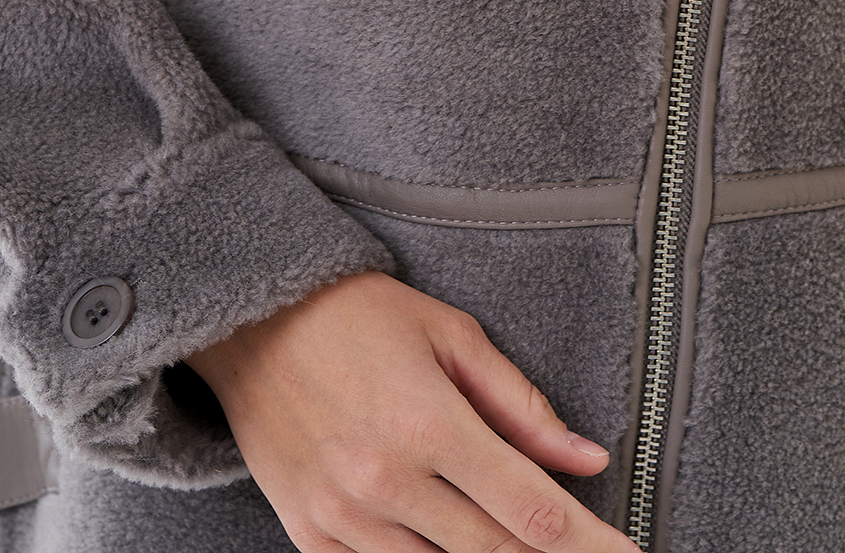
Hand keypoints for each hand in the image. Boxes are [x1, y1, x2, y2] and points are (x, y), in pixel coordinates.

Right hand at [186, 270, 637, 552]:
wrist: (254, 319)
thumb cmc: (360, 316)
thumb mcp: (451, 335)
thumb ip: (521, 403)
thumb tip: (589, 458)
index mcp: (431, 424)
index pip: (532, 511)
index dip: (590, 545)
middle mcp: (388, 481)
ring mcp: (344, 517)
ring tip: (520, 550)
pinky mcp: (309, 536)